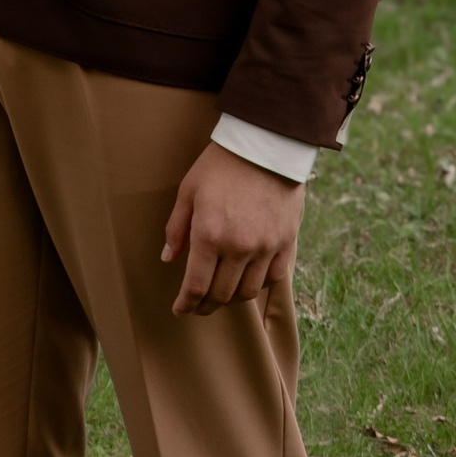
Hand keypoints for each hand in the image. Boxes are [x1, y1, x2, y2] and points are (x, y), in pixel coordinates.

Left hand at [160, 143, 302, 316]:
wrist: (265, 146)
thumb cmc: (220, 166)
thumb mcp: (189, 191)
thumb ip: (177, 228)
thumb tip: (169, 259)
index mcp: (209, 235)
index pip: (196, 286)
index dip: (186, 304)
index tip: (180, 310)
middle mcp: (238, 248)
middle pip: (221, 294)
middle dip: (205, 306)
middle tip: (197, 307)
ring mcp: (265, 247)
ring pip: (248, 292)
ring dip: (231, 299)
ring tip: (221, 295)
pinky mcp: (286, 242)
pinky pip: (273, 278)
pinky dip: (258, 285)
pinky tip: (247, 280)